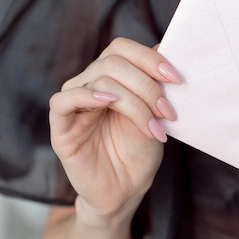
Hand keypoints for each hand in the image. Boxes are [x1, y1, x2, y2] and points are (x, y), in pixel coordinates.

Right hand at [48, 38, 182, 226]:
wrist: (126, 191)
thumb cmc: (140, 152)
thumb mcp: (154, 113)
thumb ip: (154, 82)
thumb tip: (166, 47)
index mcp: (111, 78)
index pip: (122, 48)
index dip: (149, 58)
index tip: (177, 79)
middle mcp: (90, 85)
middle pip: (113, 62)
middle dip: (147, 85)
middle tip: (168, 112)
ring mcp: (74, 105)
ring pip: (98, 80)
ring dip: (134, 102)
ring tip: (154, 127)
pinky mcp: (61, 128)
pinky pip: (63, 101)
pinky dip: (86, 96)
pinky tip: (109, 104)